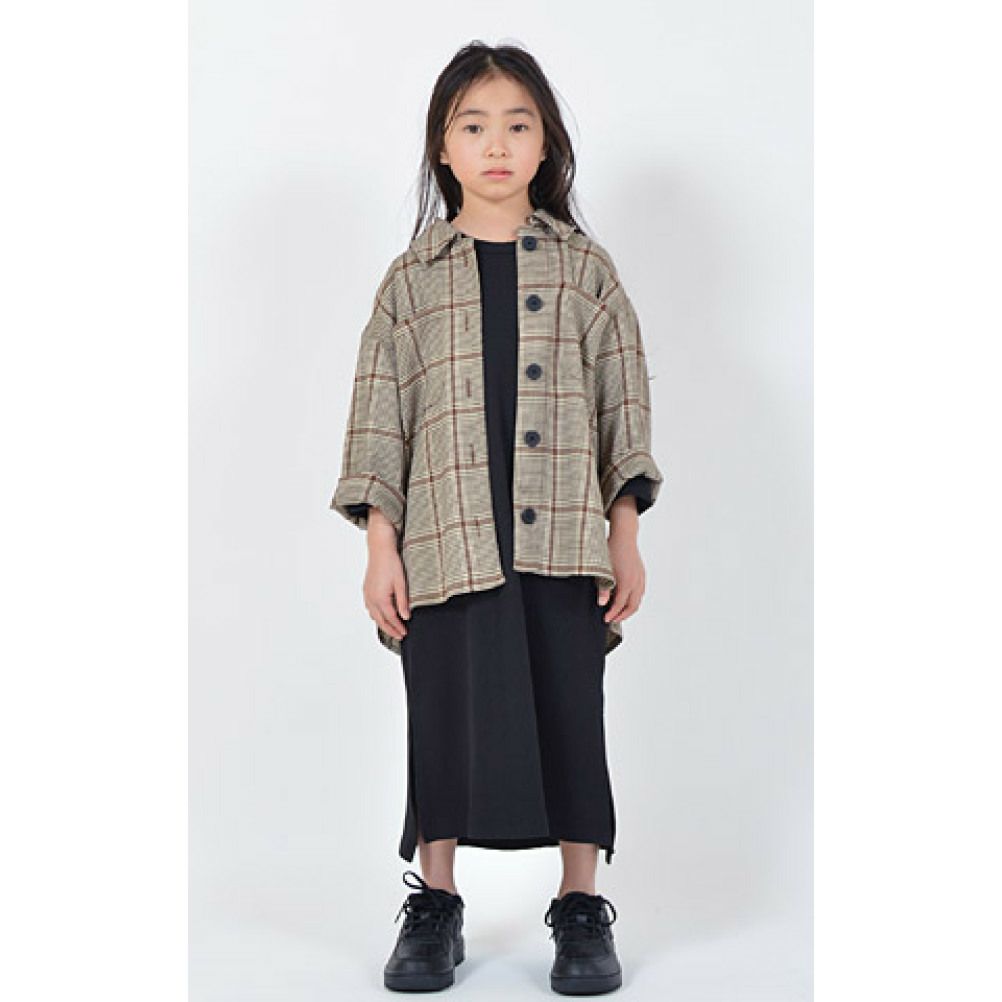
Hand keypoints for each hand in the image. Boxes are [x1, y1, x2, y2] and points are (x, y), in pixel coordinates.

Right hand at [362, 508, 409, 640]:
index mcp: (380, 599)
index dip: (398, 628)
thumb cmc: (391, 563)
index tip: (405, 633)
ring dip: (382, 624)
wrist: (379, 549)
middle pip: (381, 620)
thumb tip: (405, 616)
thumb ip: (403, 602)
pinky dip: (376, 615)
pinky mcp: (366, 590)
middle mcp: (371, 599)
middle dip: (390, 630)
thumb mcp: (401, 583)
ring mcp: (367, 594)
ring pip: (374, 615)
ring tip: (392, 628)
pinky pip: (370, 608)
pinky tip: (381, 615)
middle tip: (400, 636)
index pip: (391, 619)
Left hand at [597, 515, 645, 623]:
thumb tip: (602, 603)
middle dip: (622, 616)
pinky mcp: (641, 574)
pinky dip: (634, 600)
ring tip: (619, 612)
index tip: (606, 619)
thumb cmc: (612, 549)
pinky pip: (640, 592)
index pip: (619, 605)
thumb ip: (603, 587)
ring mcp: (640, 578)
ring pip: (638, 600)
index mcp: (626, 582)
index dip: (612, 614)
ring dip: (629, 609)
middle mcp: (636, 582)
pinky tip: (627, 599)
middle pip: (632, 606)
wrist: (624, 536)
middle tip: (612, 620)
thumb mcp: (603, 569)